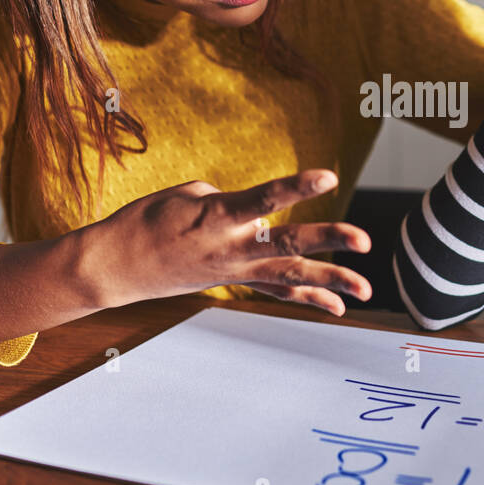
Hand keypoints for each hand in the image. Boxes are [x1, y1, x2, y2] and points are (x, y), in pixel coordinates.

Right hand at [78, 169, 371, 315]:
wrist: (116, 266)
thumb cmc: (147, 220)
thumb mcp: (186, 194)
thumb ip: (228, 198)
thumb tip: (253, 213)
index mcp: (216, 216)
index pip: (263, 198)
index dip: (296, 187)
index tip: (328, 178)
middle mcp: (231, 247)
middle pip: (287, 244)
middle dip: (327, 241)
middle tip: (364, 241)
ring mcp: (235, 270)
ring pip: (290, 275)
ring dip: (331, 280)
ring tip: (366, 290)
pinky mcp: (234, 282)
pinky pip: (278, 292)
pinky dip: (309, 298)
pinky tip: (339, 306)